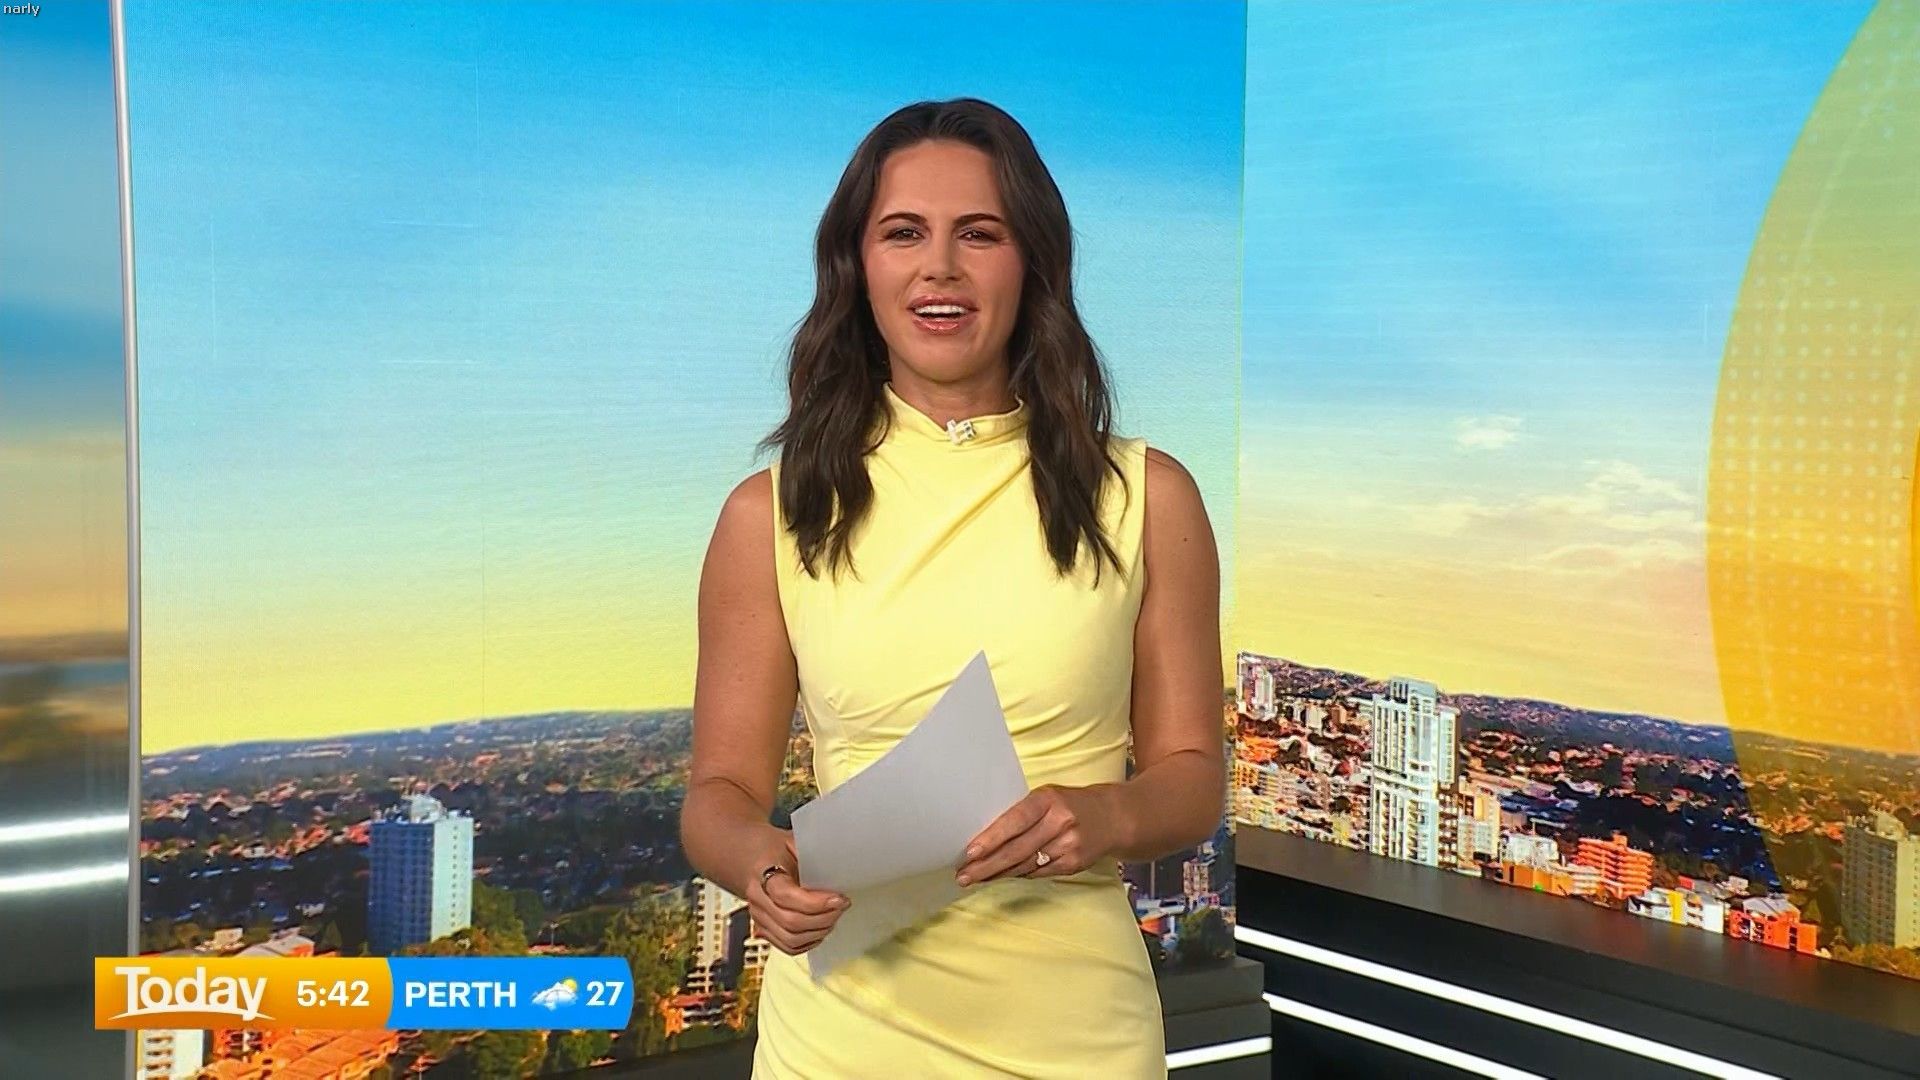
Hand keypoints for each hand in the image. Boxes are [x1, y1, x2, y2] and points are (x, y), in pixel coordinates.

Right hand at [747, 833, 850, 955]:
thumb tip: (840, 862)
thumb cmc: (774, 851)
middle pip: (790, 921)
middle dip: (823, 918)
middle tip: (841, 907)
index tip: (839, 898)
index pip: (786, 896)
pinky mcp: (764, 929)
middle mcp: (758, 899)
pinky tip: (820, 930)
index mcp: (763, 873)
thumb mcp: (792, 843)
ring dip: (818, 932)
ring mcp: (759, 917)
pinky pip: (787, 946)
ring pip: (790, 938)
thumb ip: (812, 854)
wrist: (752, 859)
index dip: (816, 902)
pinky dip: (807, 943)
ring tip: (833, 917)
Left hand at [955, 784, 1118, 885]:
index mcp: (1048, 799)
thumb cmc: (1069, 804)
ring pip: (1026, 865)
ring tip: (975, 878)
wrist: (1113, 818)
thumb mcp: (1047, 797)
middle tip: (963, 875)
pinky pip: (1038, 873)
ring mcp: (1069, 846)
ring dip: (998, 874)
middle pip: (1017, 849)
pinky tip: (1002, 876)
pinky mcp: (1074, 865)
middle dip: (987, 865)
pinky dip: (1018, 874)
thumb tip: (985, 837)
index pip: (1015, 820)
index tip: (970, 852)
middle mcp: (1060, 822)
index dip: (991, 838)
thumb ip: (1021, 813)